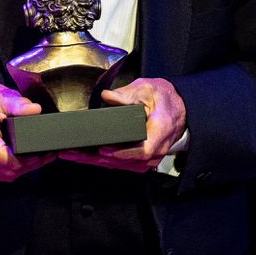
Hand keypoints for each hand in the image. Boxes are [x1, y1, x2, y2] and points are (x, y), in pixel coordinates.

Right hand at [0, 83, 53, 181]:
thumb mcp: (0, 96)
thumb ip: (18, 104)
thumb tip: (35, 110)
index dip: (21, 159)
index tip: (37, 154)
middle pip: (5, 168)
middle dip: (30, 163)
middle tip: (46, 154)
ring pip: (4, 175)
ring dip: (24, 168)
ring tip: (38, 157)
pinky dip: (13, 170)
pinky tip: (22, 161)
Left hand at [58, 77, 186, 172]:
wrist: (179, 107)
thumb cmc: (165, 98)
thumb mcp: (148, 89)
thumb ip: (127, 93)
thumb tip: (107, 96)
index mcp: (161, 130)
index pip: (143, 150)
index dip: (123, 153)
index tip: (104, 150)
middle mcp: (159, 147)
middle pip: (129, 161)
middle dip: (100, 159)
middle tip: (76, 153)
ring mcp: (154, 155)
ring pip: (126, 165)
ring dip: (101, 162)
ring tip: (76, 156)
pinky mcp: (147, 158)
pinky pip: (128, 164)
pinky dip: (109, 161)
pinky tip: (91, 158)